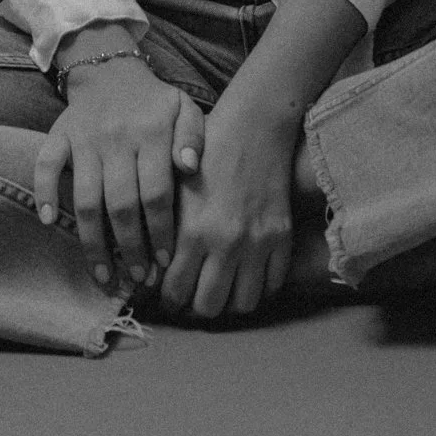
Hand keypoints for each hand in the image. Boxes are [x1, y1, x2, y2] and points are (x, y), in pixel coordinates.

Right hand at [33, 58, 207, 291]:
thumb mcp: (185, 108)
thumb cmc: (154, 101)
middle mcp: (115, 139)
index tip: (166, 263)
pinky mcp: (58, 136)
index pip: (157, 193)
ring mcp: (84, 139)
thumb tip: (190, 167)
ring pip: (86, 197)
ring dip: (93, 240)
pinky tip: (50, 222)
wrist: (109, 70)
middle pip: (121, 204)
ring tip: (104, 274)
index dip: (161, 231)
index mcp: (150, 134)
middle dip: (130, 247)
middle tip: (138, 278)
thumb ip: (193, 137)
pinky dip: (44, 192)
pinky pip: (45, 165)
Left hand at [157, 101, 298, 319]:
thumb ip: (165, 232)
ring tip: (221, 290)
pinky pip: (272, 285)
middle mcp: (226, 244)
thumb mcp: (176, 189)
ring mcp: (258, 244)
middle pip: (209, 307)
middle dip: (195, 309)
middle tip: (192, 298)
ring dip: (229, 303)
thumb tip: (152, 271)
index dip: (168, 302)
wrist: (254, 127)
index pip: (176, 291)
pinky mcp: (282, 238)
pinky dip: (258, 288)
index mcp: (193, 231)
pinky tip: (246, 277)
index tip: (167, 299)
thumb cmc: (207, 152)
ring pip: (243, 304)